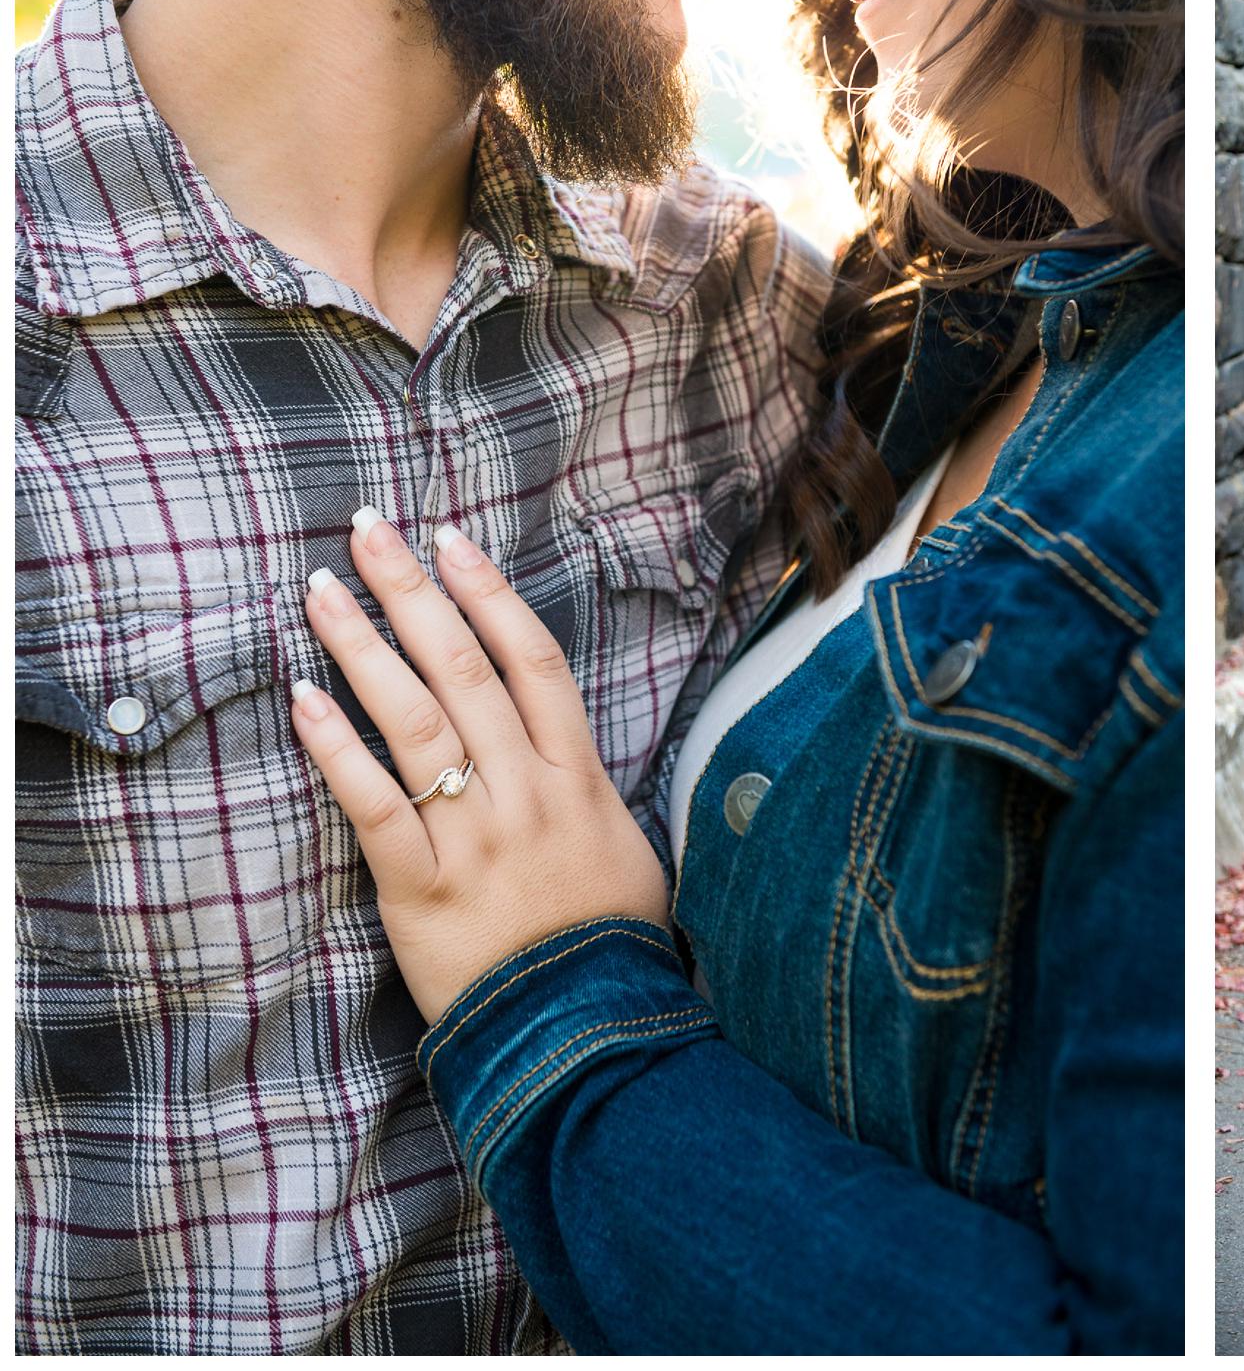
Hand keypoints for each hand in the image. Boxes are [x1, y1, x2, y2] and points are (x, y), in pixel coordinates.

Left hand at [290, 511, 668, 1022]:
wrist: (587, 1030)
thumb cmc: (607, 943)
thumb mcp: (625, 848)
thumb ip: (590, 792)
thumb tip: (562, 752)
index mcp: (577, 777)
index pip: (532, 660)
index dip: (490, 592)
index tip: (452, 539)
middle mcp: (526, 792)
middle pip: (464, 668)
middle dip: (414, 590)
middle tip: (367, 528)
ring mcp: (475, 836)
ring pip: (416, 721)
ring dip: (364, 646)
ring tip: (320, 590)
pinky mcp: (422, 888)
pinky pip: (375, 805)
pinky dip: (338, 748)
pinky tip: (303, 698)